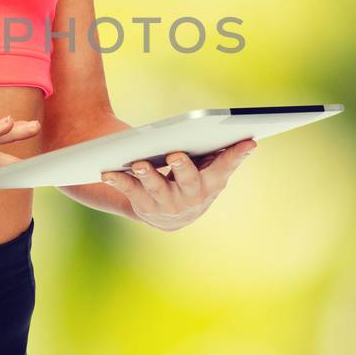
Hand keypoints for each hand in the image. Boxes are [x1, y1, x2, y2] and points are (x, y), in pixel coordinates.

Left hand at [99, 139, 257, 230]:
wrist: (166, 214)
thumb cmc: (190, 179)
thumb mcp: (207, 169)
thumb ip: (221, 157)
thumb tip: (246, 140)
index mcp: (211, 184)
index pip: (225, 168)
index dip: (236, 156)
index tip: (248, 141)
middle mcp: (191, 198)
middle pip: (188, 181)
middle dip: (183, 167)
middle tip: (176, 154)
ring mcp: (167, 205)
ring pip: (157, 188)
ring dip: (148, 175)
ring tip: (139, 162)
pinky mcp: (144, 207)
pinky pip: (130, 191)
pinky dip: (119, 180)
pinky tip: (107, 172)